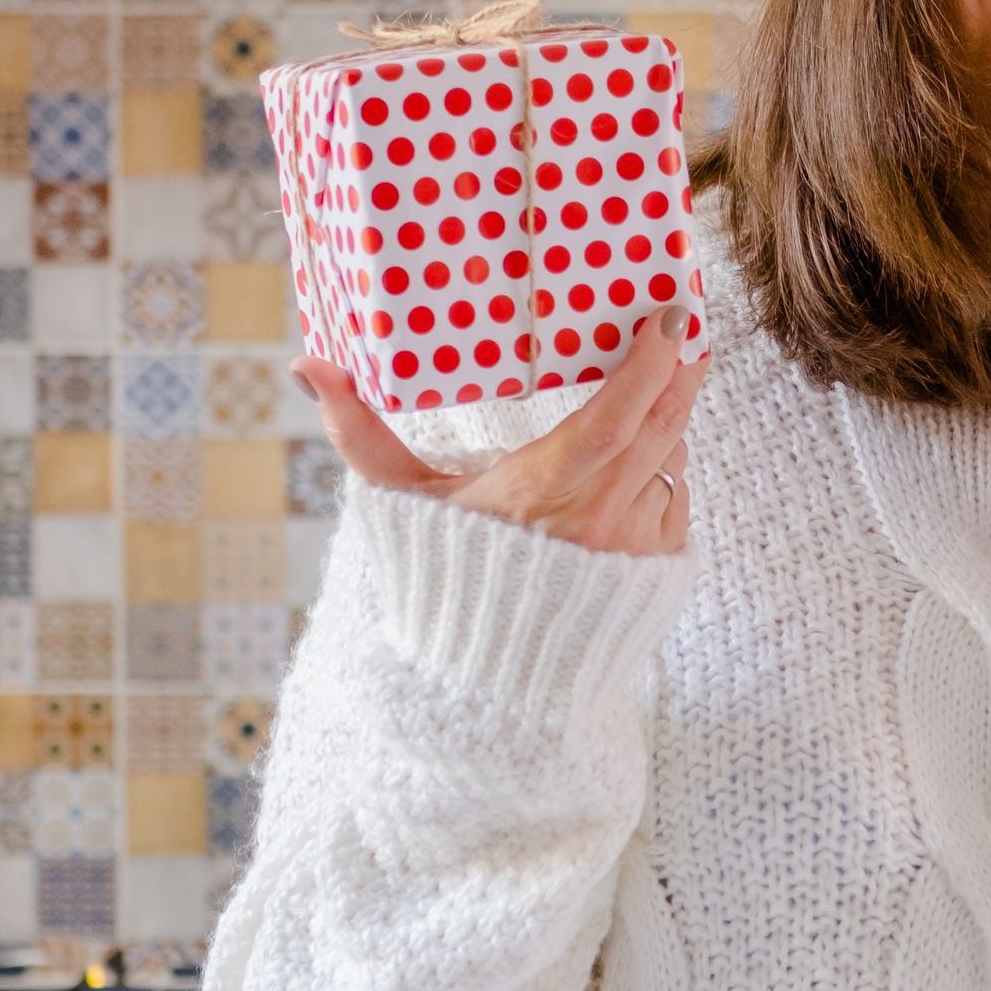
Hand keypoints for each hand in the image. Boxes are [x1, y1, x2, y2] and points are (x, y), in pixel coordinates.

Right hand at [290, 309, 703, 555]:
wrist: (492, 673)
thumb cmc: (443, 576)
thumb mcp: (402, 502)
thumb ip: (360, 433)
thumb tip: (307, 367)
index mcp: (543, 493)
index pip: (614, 418)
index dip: (649, 365)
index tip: (668, 318)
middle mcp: (601, 520)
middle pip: (661, 427)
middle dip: (678, 372)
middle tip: (683, 330)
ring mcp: (636, 548)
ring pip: (671, 463)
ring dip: (665, 427)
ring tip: (650, 398)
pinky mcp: (658, 573)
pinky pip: (676, 503)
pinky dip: (664, 476)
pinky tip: (640, 466)